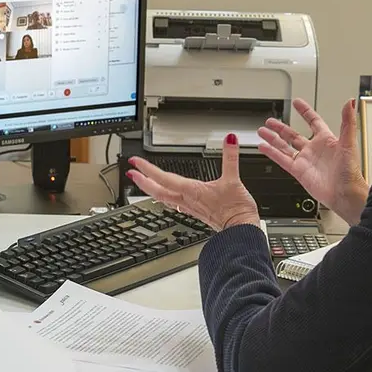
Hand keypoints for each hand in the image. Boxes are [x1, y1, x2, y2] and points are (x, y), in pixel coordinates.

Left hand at [126, 133, 260, 231]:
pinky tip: (165, 197)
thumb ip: (230, 158)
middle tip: (130, 173)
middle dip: (142, 182)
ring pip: (163, 199)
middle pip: (157, 191)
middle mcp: (187, 201)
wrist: (240, 231)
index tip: (135, 163)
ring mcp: (190, 208)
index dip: (148, 169)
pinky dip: (164, 198)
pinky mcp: (195, 212)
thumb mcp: (233, 180)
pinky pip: (173, 204)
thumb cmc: (236, 210)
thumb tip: (230, 140)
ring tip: (142, 183)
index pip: (164, 178)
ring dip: (150, 190)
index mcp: (192, 191)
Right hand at [257, 98, 368, 224]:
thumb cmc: (351, 172)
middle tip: (270, 121)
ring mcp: (305, 161)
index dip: (305, 112)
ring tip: (262, 131)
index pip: (314, 121)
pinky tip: (263, 147)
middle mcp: (314, 150)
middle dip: (281, 127)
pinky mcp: (298, 172)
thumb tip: (350, 102)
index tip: (297, 103)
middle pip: (293, 135)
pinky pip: (282, 160)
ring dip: (273, 138)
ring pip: (285, 146)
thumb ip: (347, 121)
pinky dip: (272, 153)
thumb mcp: (349, 143)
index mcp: (327, 140)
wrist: (345, 195)